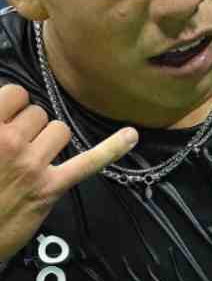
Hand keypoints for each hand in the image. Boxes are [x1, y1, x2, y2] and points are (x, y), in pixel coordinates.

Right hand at [0, 84, 137, 262]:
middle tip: (11, 148)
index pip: (15, 93)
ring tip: (30, 158)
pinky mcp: (50, 187)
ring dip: (49, 140)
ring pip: (60, 129)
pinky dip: (112, 149)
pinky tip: (131, 135)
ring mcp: (32, 165)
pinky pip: (88, 162)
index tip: (6, 118)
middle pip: (38, 113)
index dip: (12, 106)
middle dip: (28, 126)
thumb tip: (5, 103)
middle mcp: (8, 142)